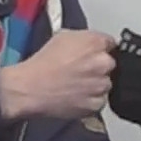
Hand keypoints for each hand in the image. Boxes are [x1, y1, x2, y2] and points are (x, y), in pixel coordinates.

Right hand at [0, 29, 116, 120]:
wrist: (30, 87)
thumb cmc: (42, 63)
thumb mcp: (63, 37)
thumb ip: (83, 39)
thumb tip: (91, 42)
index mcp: (95, 43)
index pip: (110, 43)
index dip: (99, 48)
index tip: (93, 53)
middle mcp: (102, 63)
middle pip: (109, 64)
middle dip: (98, 66)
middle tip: (80, 71)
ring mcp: (101, 85)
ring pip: (105, 84)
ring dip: (95, 84)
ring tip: (76, 85)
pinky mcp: (96, 103)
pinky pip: (99, 101)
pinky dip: (90, 100)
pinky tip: (76, 96)